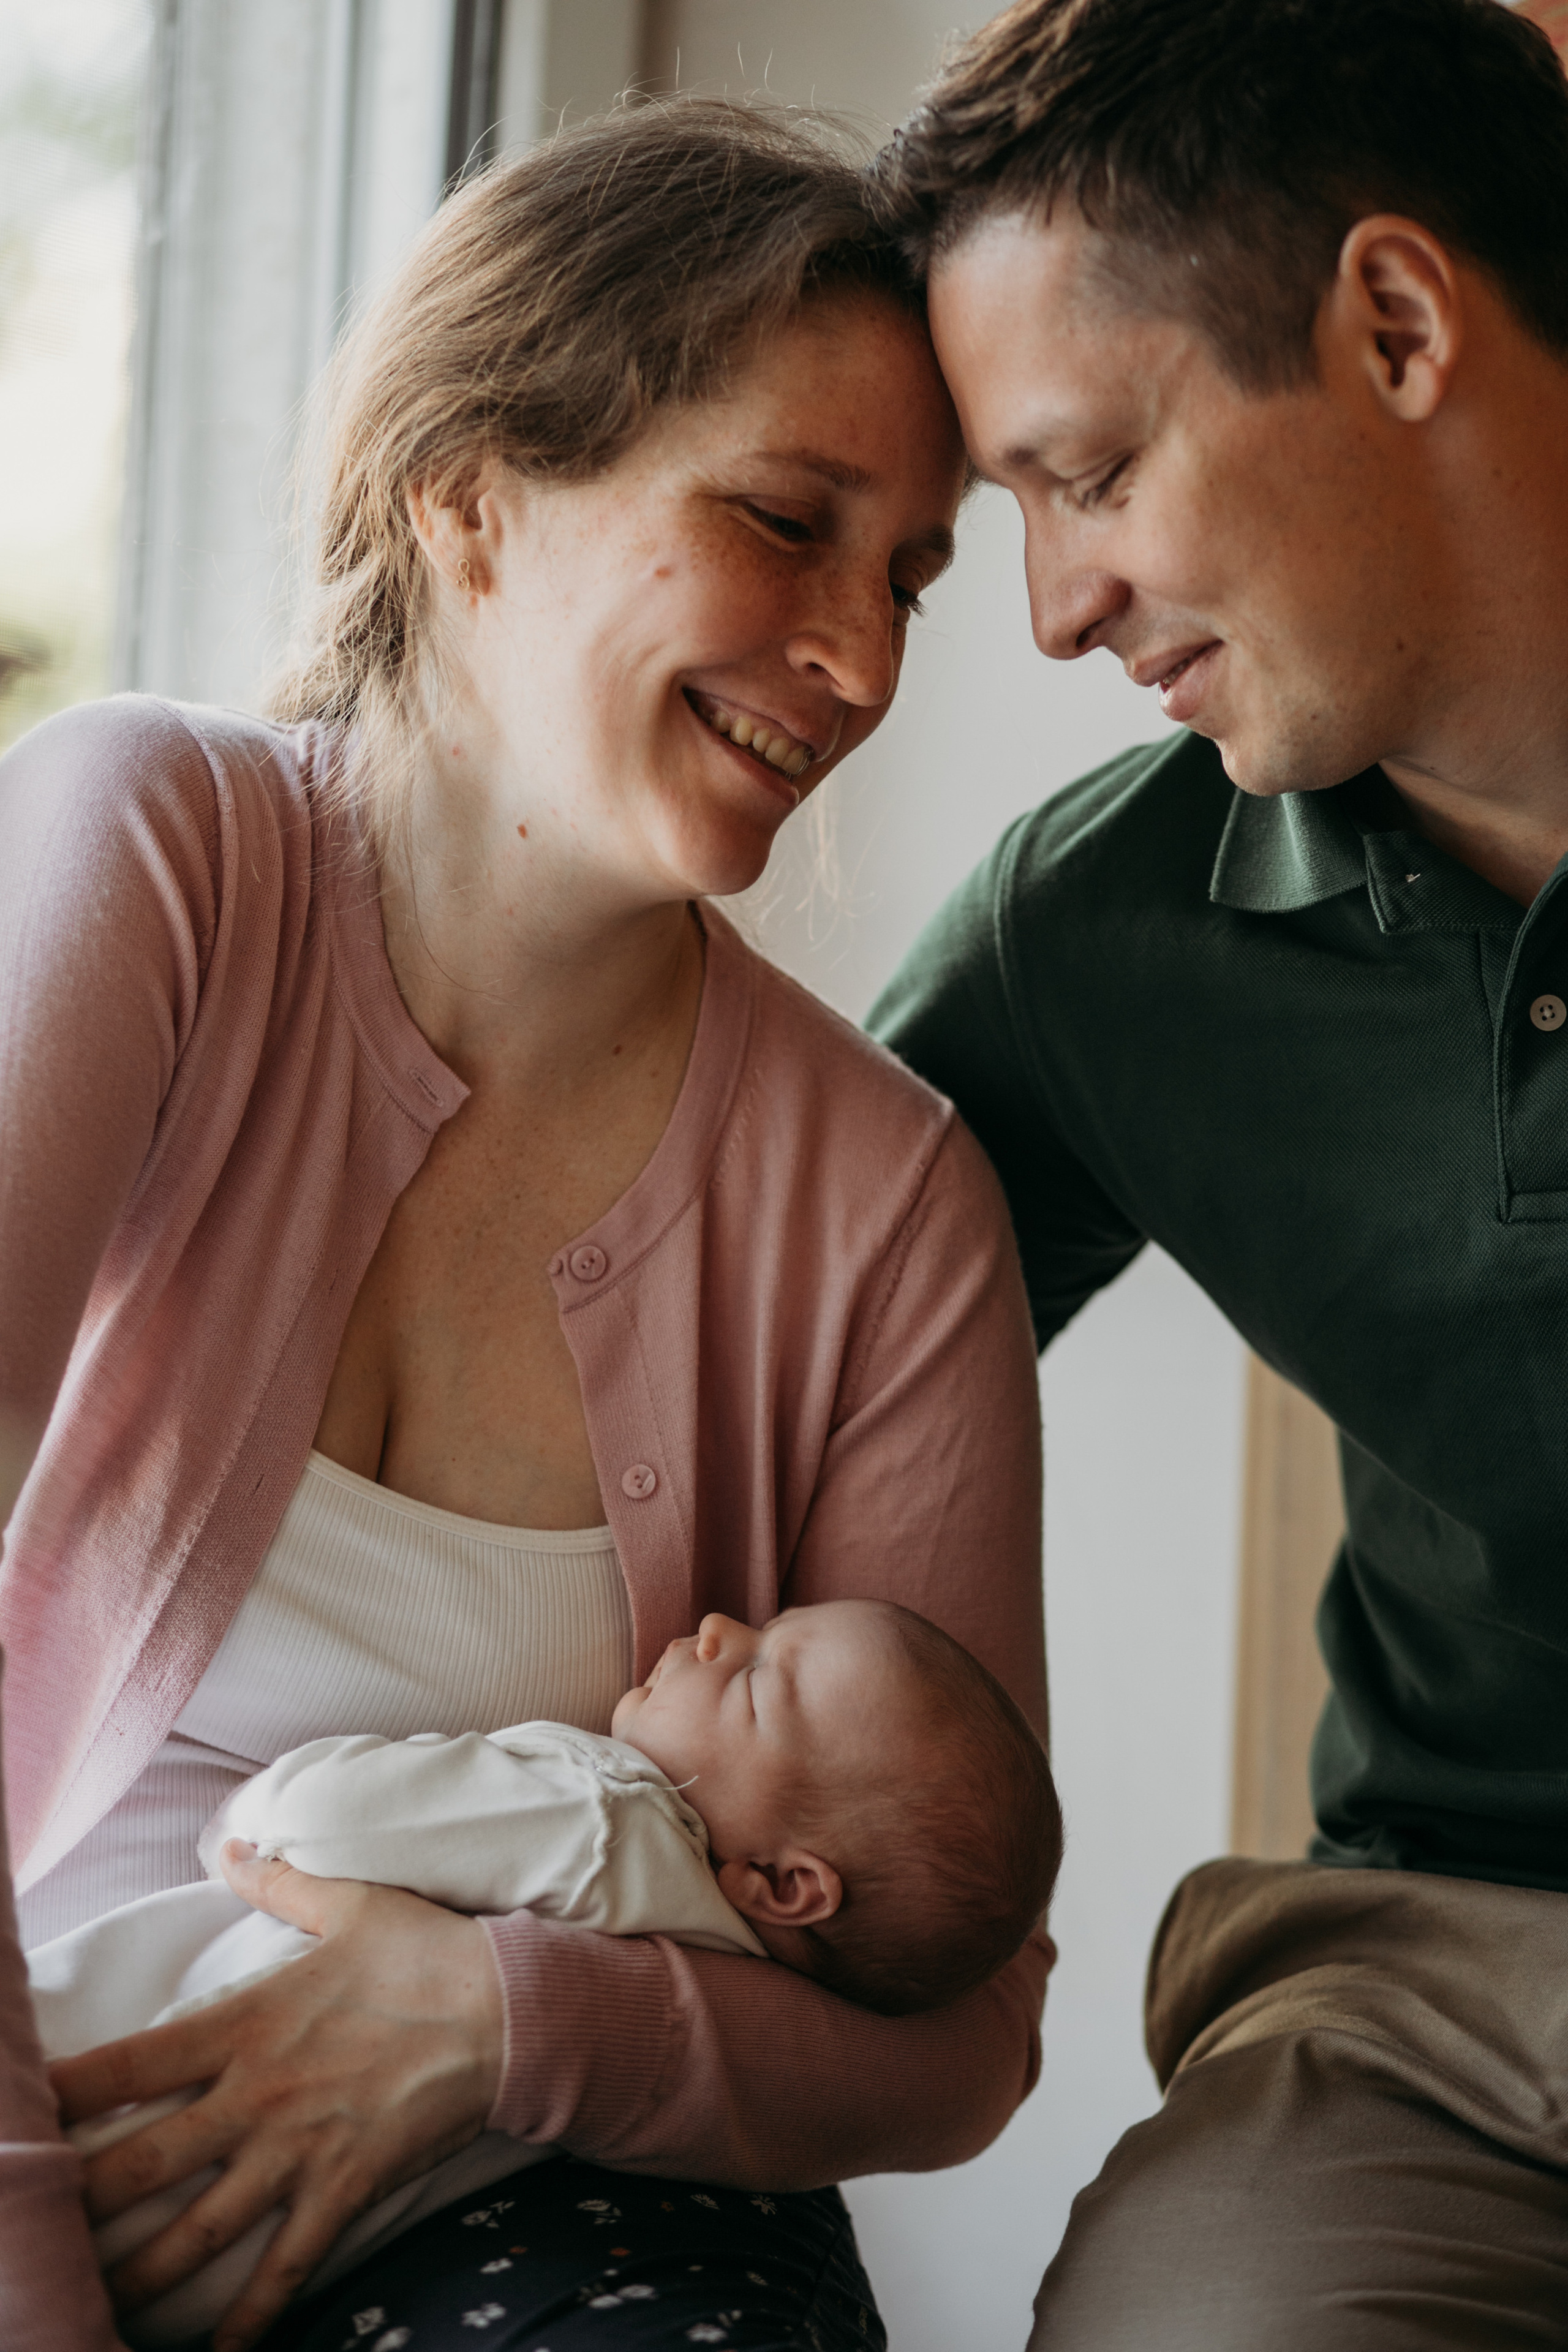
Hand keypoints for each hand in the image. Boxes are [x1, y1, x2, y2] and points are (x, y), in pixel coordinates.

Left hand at [48, 1843, 504, 2351]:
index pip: (128, 2065)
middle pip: (140, 2164)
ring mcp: (297, 2151)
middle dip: (77, 2206)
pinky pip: (284, 2267)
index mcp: (246, 2024)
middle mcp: (256, 2097)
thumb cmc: (427, 1952)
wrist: (509, 2009)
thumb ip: (281, 1880)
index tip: (17, 2115)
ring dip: (138, 2279)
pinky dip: (248, 2318)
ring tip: (91, 2307)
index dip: (61, 2093)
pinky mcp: (344, 2189)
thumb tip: (231, 1845)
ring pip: (196, 2233)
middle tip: (32, 2232)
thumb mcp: (351, 1902)